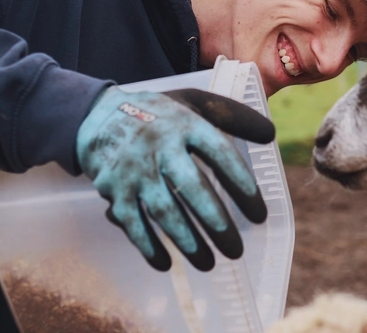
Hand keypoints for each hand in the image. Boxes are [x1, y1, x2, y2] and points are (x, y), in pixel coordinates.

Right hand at [76, 87, 274, 270]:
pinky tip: (167, 263)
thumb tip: (269, 136)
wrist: (96, 115)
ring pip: (163, 211)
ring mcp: (134, 170)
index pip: (218, 152)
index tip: (259, 213)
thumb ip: (232, 117)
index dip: (240, 182)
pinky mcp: (113, 189)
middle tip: (237, 249)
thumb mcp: (194, 103)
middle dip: (216, 222)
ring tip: (210, 264)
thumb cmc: (159, 114)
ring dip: (187, 241)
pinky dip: (148, 246)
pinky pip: (132, 223)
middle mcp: (159, 146)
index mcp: (184, 123)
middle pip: (191, 187)